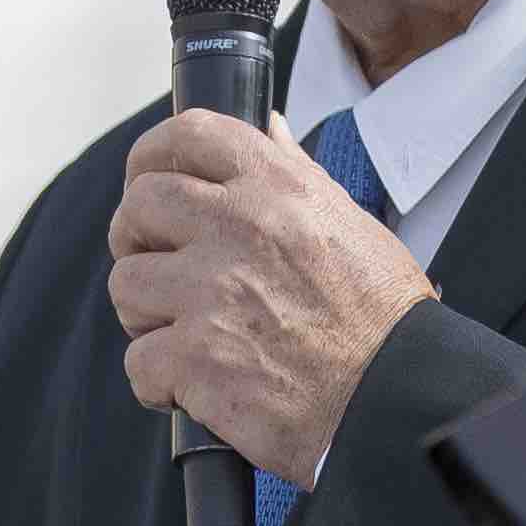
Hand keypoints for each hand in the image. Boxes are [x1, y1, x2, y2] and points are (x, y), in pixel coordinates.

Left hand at [108, 110, 435, 486]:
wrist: (399, 398)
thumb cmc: (382, 320)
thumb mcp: (352, 224)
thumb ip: (296, 173)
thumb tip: (268, 127)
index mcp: (278, 188)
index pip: (189, 134)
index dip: (151, 156)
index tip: (144, 181)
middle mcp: (240, 228)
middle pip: (139, 205)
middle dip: (136, 239)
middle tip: (159, 270)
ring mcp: (212, 292)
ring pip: (126, 283)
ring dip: (145, 315)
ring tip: (186, 335)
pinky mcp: (195, 357)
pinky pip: (138, 360)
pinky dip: (160, 383)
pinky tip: (196, 389)